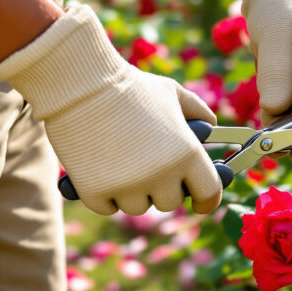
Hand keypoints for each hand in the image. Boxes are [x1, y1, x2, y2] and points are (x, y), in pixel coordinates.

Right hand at [0, 5, 222, 214]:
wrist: (80, 83)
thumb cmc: (130, 86)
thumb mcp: (173, 93)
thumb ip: (198, 112)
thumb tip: (210, 128)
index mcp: (188, 154)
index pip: (209, 193)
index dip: (206, 199)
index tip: (200, 201)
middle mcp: (161, 176)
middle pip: (170, 202)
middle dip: (163, 187)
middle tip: (150, 167)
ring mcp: (127, 187)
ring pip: (137, 207)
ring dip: (132, 191)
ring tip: (120, 161)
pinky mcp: (95, 193)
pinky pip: (107, 206)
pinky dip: (103, 193)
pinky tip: (99, 168)